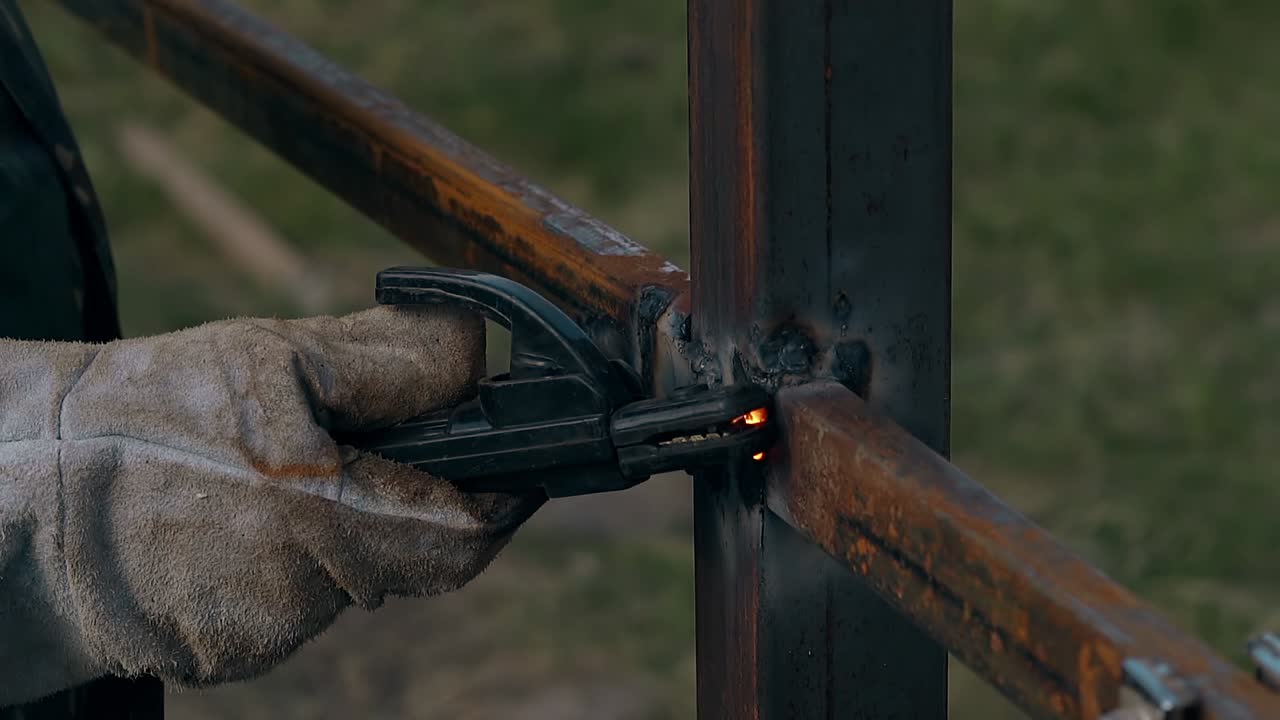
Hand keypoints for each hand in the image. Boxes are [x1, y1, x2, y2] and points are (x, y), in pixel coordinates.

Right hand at [0, 306, 544, 704]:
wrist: (18, 495)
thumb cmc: (140, 416)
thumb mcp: (271, 360)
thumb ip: (388, 363)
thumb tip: (473, 355)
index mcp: (321, 518)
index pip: (465, 536)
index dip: (498, 499)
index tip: (511, 468)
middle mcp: (298, 595)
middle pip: (411, 559)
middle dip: (405, 502)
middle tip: (367, 450)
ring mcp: (259, 633)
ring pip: (349, 579)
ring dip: (341, 529)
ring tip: (274, 477)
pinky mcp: (223, 654)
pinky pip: (294, 603)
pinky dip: (290, 560)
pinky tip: (236, 518)